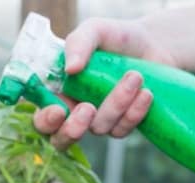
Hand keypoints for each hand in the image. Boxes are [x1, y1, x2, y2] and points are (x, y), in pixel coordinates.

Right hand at [34, 18, 177, 148]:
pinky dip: (135, 112)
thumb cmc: (116, 37)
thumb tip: (71, 69)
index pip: (42, 117)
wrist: (152, 44)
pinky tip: (146, 93)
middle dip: (72, 130)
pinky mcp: (121, 126)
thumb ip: (78, 44)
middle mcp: (73, 111)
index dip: (46, 120)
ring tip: (135, 76)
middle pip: (61, 139)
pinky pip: (122, 129)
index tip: (59, 110)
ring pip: (99, 128)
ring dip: (116, 103)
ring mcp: (97, 121)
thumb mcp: (94, 30)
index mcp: (58, 91)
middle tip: (88, 109)